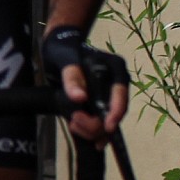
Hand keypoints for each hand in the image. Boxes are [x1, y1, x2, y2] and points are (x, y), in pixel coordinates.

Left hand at [40, 25, 129, 144]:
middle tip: (74, 122)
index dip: (116, 111)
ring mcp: (109, 94)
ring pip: (107, 120)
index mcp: (115, 68)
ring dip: (91, 128)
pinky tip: (78, 129)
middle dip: (97, 123)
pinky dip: (89, 128)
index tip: (108, 127)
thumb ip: (72, 77)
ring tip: (73, 124)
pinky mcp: (100, 103)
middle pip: (115, 111)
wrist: (58, 50)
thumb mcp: (65, 60)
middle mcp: (117, 83)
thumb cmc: (63, 50)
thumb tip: (80, 98)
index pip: (120, 92)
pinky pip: (99, 121)